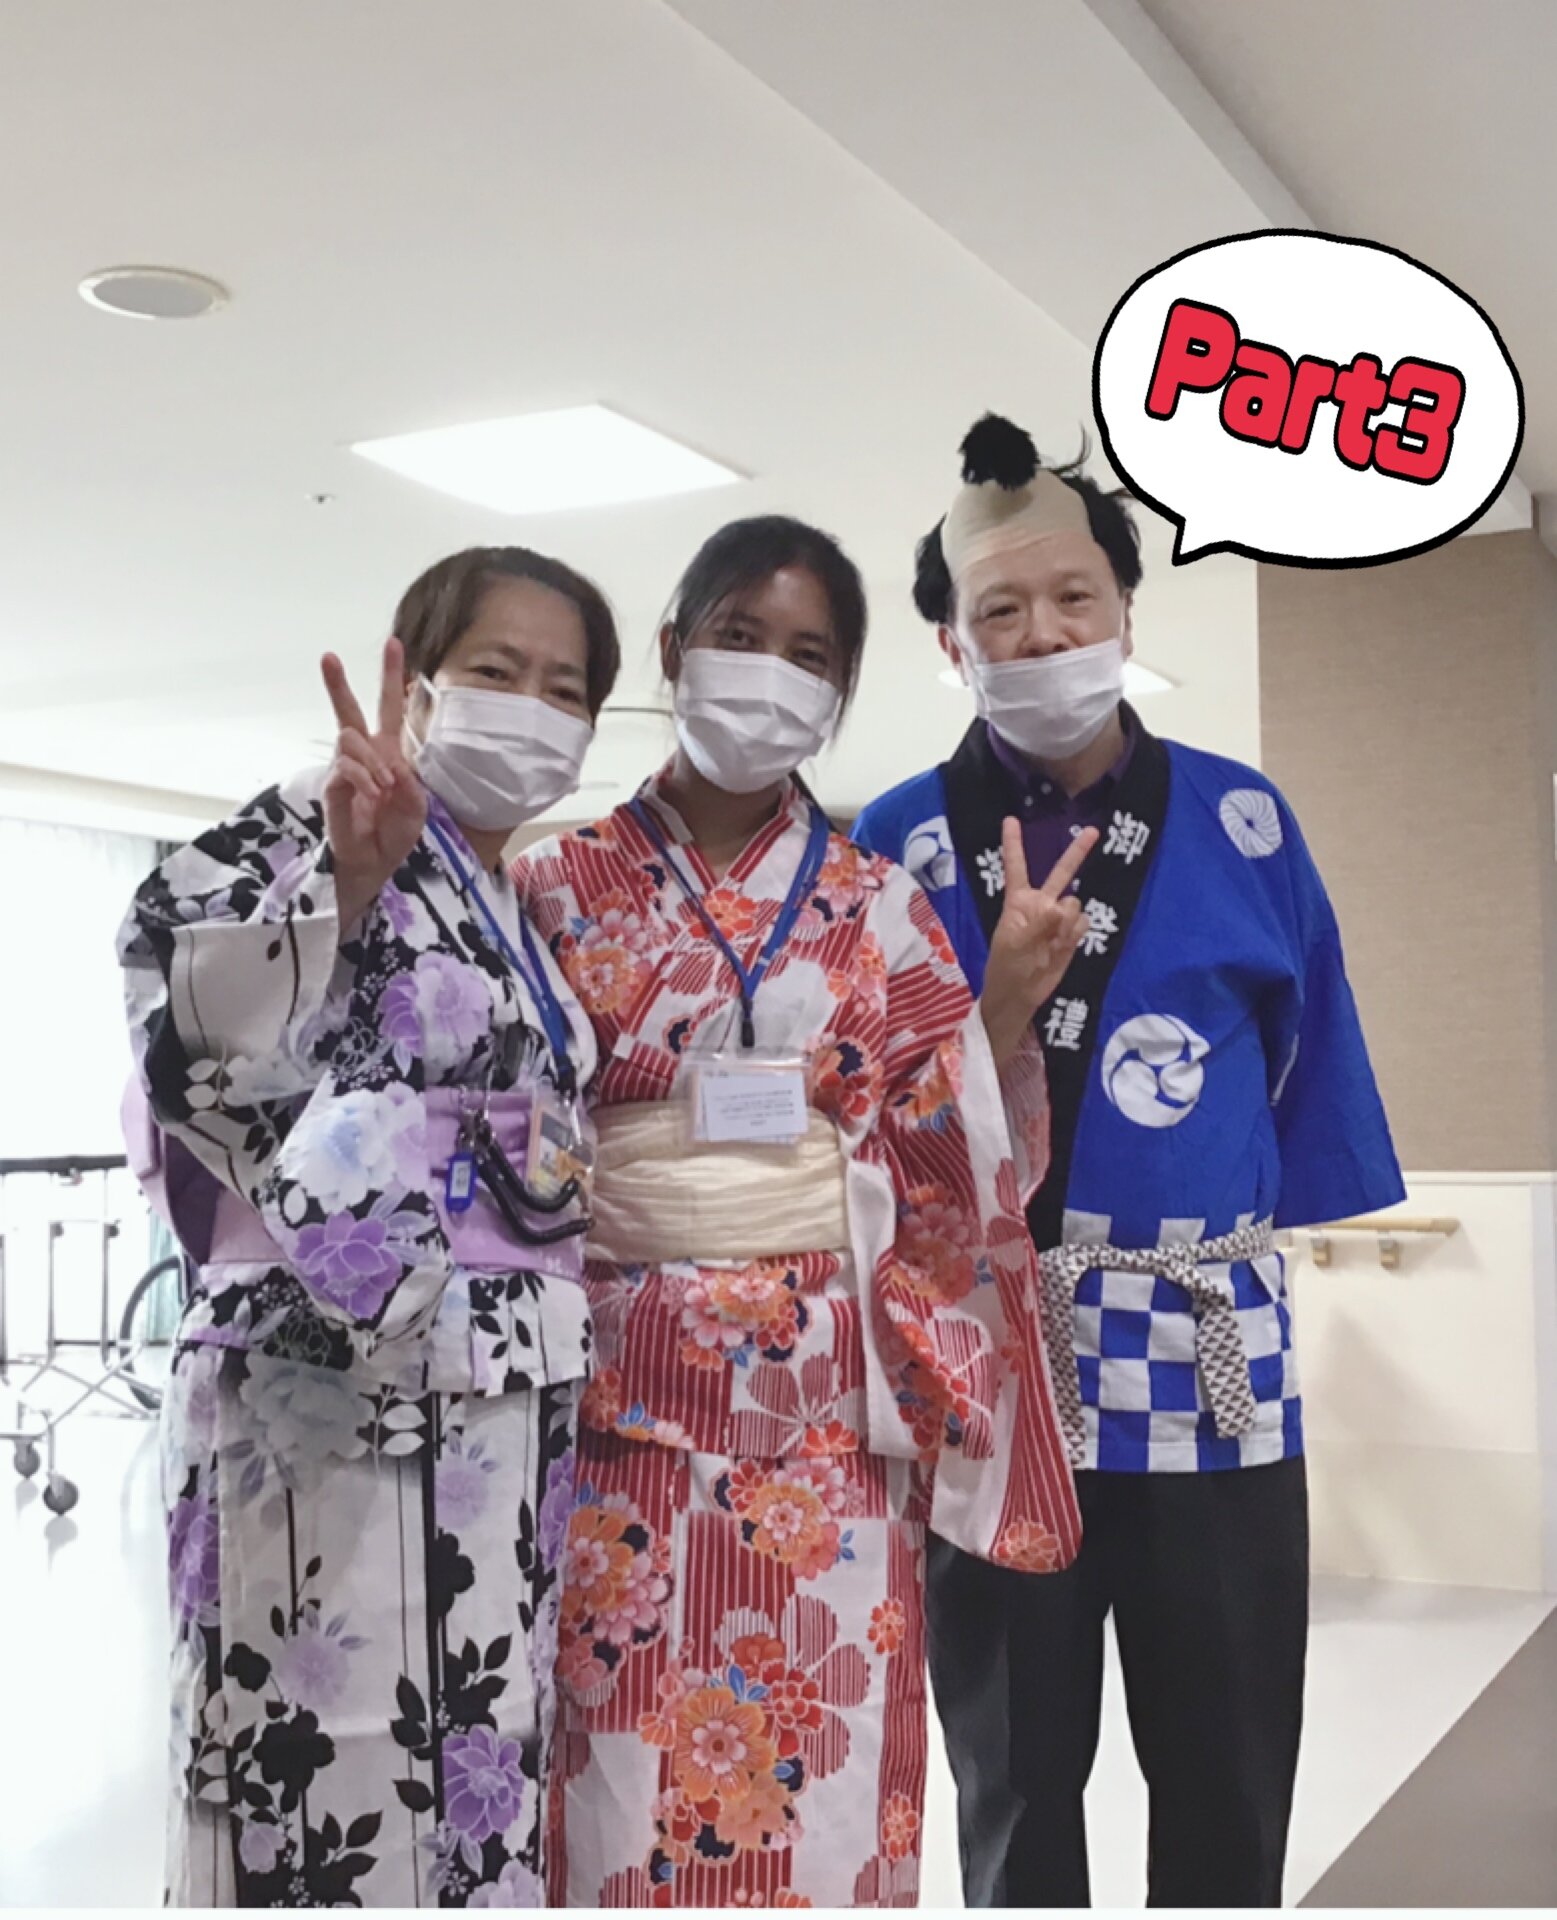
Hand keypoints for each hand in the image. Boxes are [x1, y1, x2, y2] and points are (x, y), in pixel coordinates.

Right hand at [320, 637, 426, 935]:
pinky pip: (343, 768)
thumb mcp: (416, 807)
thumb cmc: (394, 833)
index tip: (393, 643)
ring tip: (383, 787)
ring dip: (372, 760)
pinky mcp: (332, 788)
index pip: (388, 708)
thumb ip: (408, 783)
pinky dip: (362, 777)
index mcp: (387, 752)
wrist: (374, 864)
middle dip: (338, 684)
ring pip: (349, 739)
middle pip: (349, 711)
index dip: (392, 677)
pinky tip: (372, 792)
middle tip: (329, 656)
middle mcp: (363, 755)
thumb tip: (389, 766)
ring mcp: (344, 770)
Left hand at [979, 818, 1098, 1068]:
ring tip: (1051, 942)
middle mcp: (1041, 903)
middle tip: (1094, 830)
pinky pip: (1083, 923)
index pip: (1016, 867)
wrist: (1020, 995)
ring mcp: (1059, 918)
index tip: (1010, 819)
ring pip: (1075, 904)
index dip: (1014, 844)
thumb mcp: (1014, 945)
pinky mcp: (1072, 934)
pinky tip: (1061, 947)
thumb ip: (1038, 923)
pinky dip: (1074, 934)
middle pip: (1061, 872)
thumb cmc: (1007, 968)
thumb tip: (1063, 907)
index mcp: (1018, 901)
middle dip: (1078, 851)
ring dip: (1067, 921)